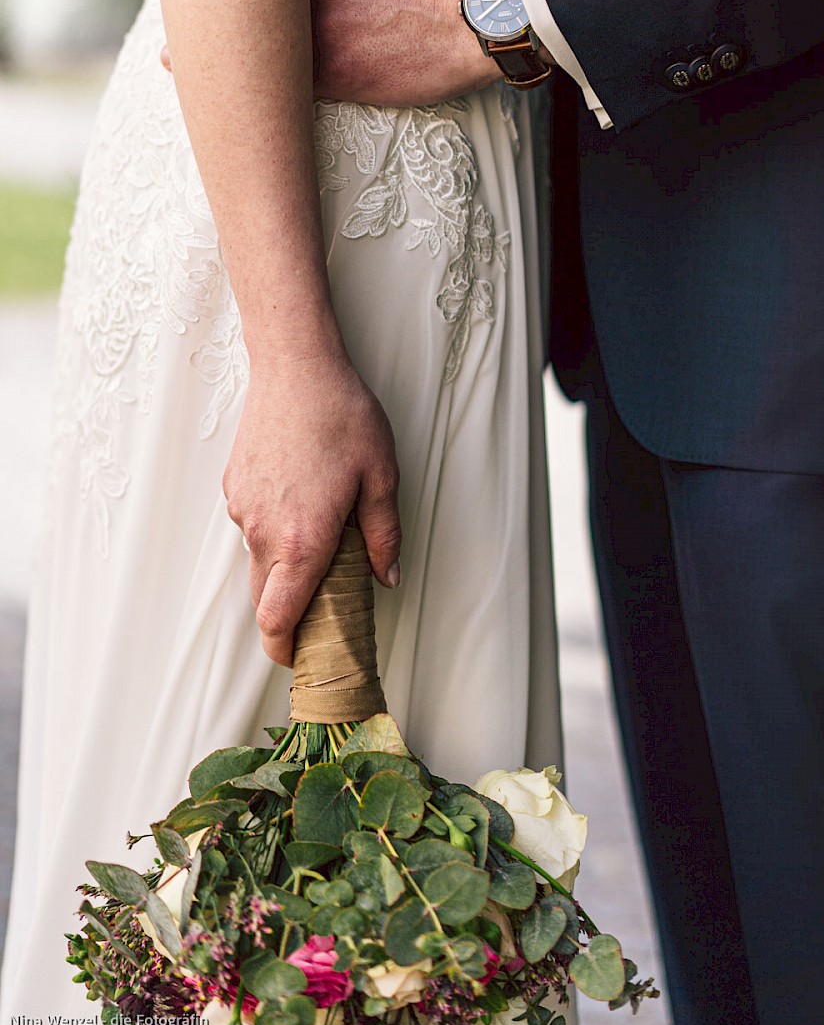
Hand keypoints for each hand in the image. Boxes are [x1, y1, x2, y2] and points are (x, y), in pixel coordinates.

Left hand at [158, 0, 499, 101]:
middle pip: (235, 0)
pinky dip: (251, 94)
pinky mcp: (333, 79)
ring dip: (214, 55)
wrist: (481, 19)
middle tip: (170, 20)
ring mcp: (315, 37)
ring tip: (172, 64)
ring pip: (249, 48)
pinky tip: (225, 104)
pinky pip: (279, 89)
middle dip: (201, 8)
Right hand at [224, 339, 401, 666]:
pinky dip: (275, 529)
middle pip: (264, 599)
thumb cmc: (341, 416)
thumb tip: (387, 578)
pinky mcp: (234, 487)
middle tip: (324, 608)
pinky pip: (253, 525)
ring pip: (259, 560)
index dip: (285, 649)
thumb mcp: (381, 476)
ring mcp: (243, 510)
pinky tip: (303, 498)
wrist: (294, 366)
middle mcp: (264, 533)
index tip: (301, 658)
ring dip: (285, 564)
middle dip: (289, 613)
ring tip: (324, 535)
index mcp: (302, 541)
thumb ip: (384, 536)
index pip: (278, 619)